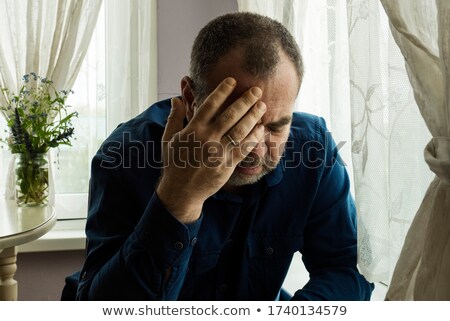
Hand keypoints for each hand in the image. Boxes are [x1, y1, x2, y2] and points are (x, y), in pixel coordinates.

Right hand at [156, 77, 265, 222]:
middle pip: (230, 115)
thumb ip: (174, 118)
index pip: (210, 104)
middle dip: (245, 100)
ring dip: (253, 116)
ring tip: (262, 106)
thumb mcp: (168, 139)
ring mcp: (218, 152)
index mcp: (193, 129)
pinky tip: (260, 129)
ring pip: (240, 130)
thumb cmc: (174, 164)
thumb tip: (176, 98)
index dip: (222, 91)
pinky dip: (253, 137)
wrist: (181, 191)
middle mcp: (207, 138)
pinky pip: (243, 148)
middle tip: (257, 90)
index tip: (233, 81)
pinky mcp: (227, 165)